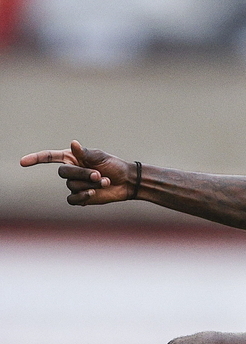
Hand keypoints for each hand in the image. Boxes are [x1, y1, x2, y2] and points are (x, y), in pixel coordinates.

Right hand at [20, 140, 134, 204]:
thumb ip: (85, 153)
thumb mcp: (100, 157)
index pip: (49, 157)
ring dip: (89, 185)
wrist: (125, 181)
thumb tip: (73, 144)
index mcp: (71, 158)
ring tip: (103, 181)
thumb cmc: (113, 165)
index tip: (22, 162)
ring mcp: (74, 185)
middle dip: (81, 174)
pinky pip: (72, 199)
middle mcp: (71, 171)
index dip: (35, 159)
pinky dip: (82, 197)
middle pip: (63, 173)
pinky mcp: (80, 198)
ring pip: (71, 186)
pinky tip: (93, 194)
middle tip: (98, 174)